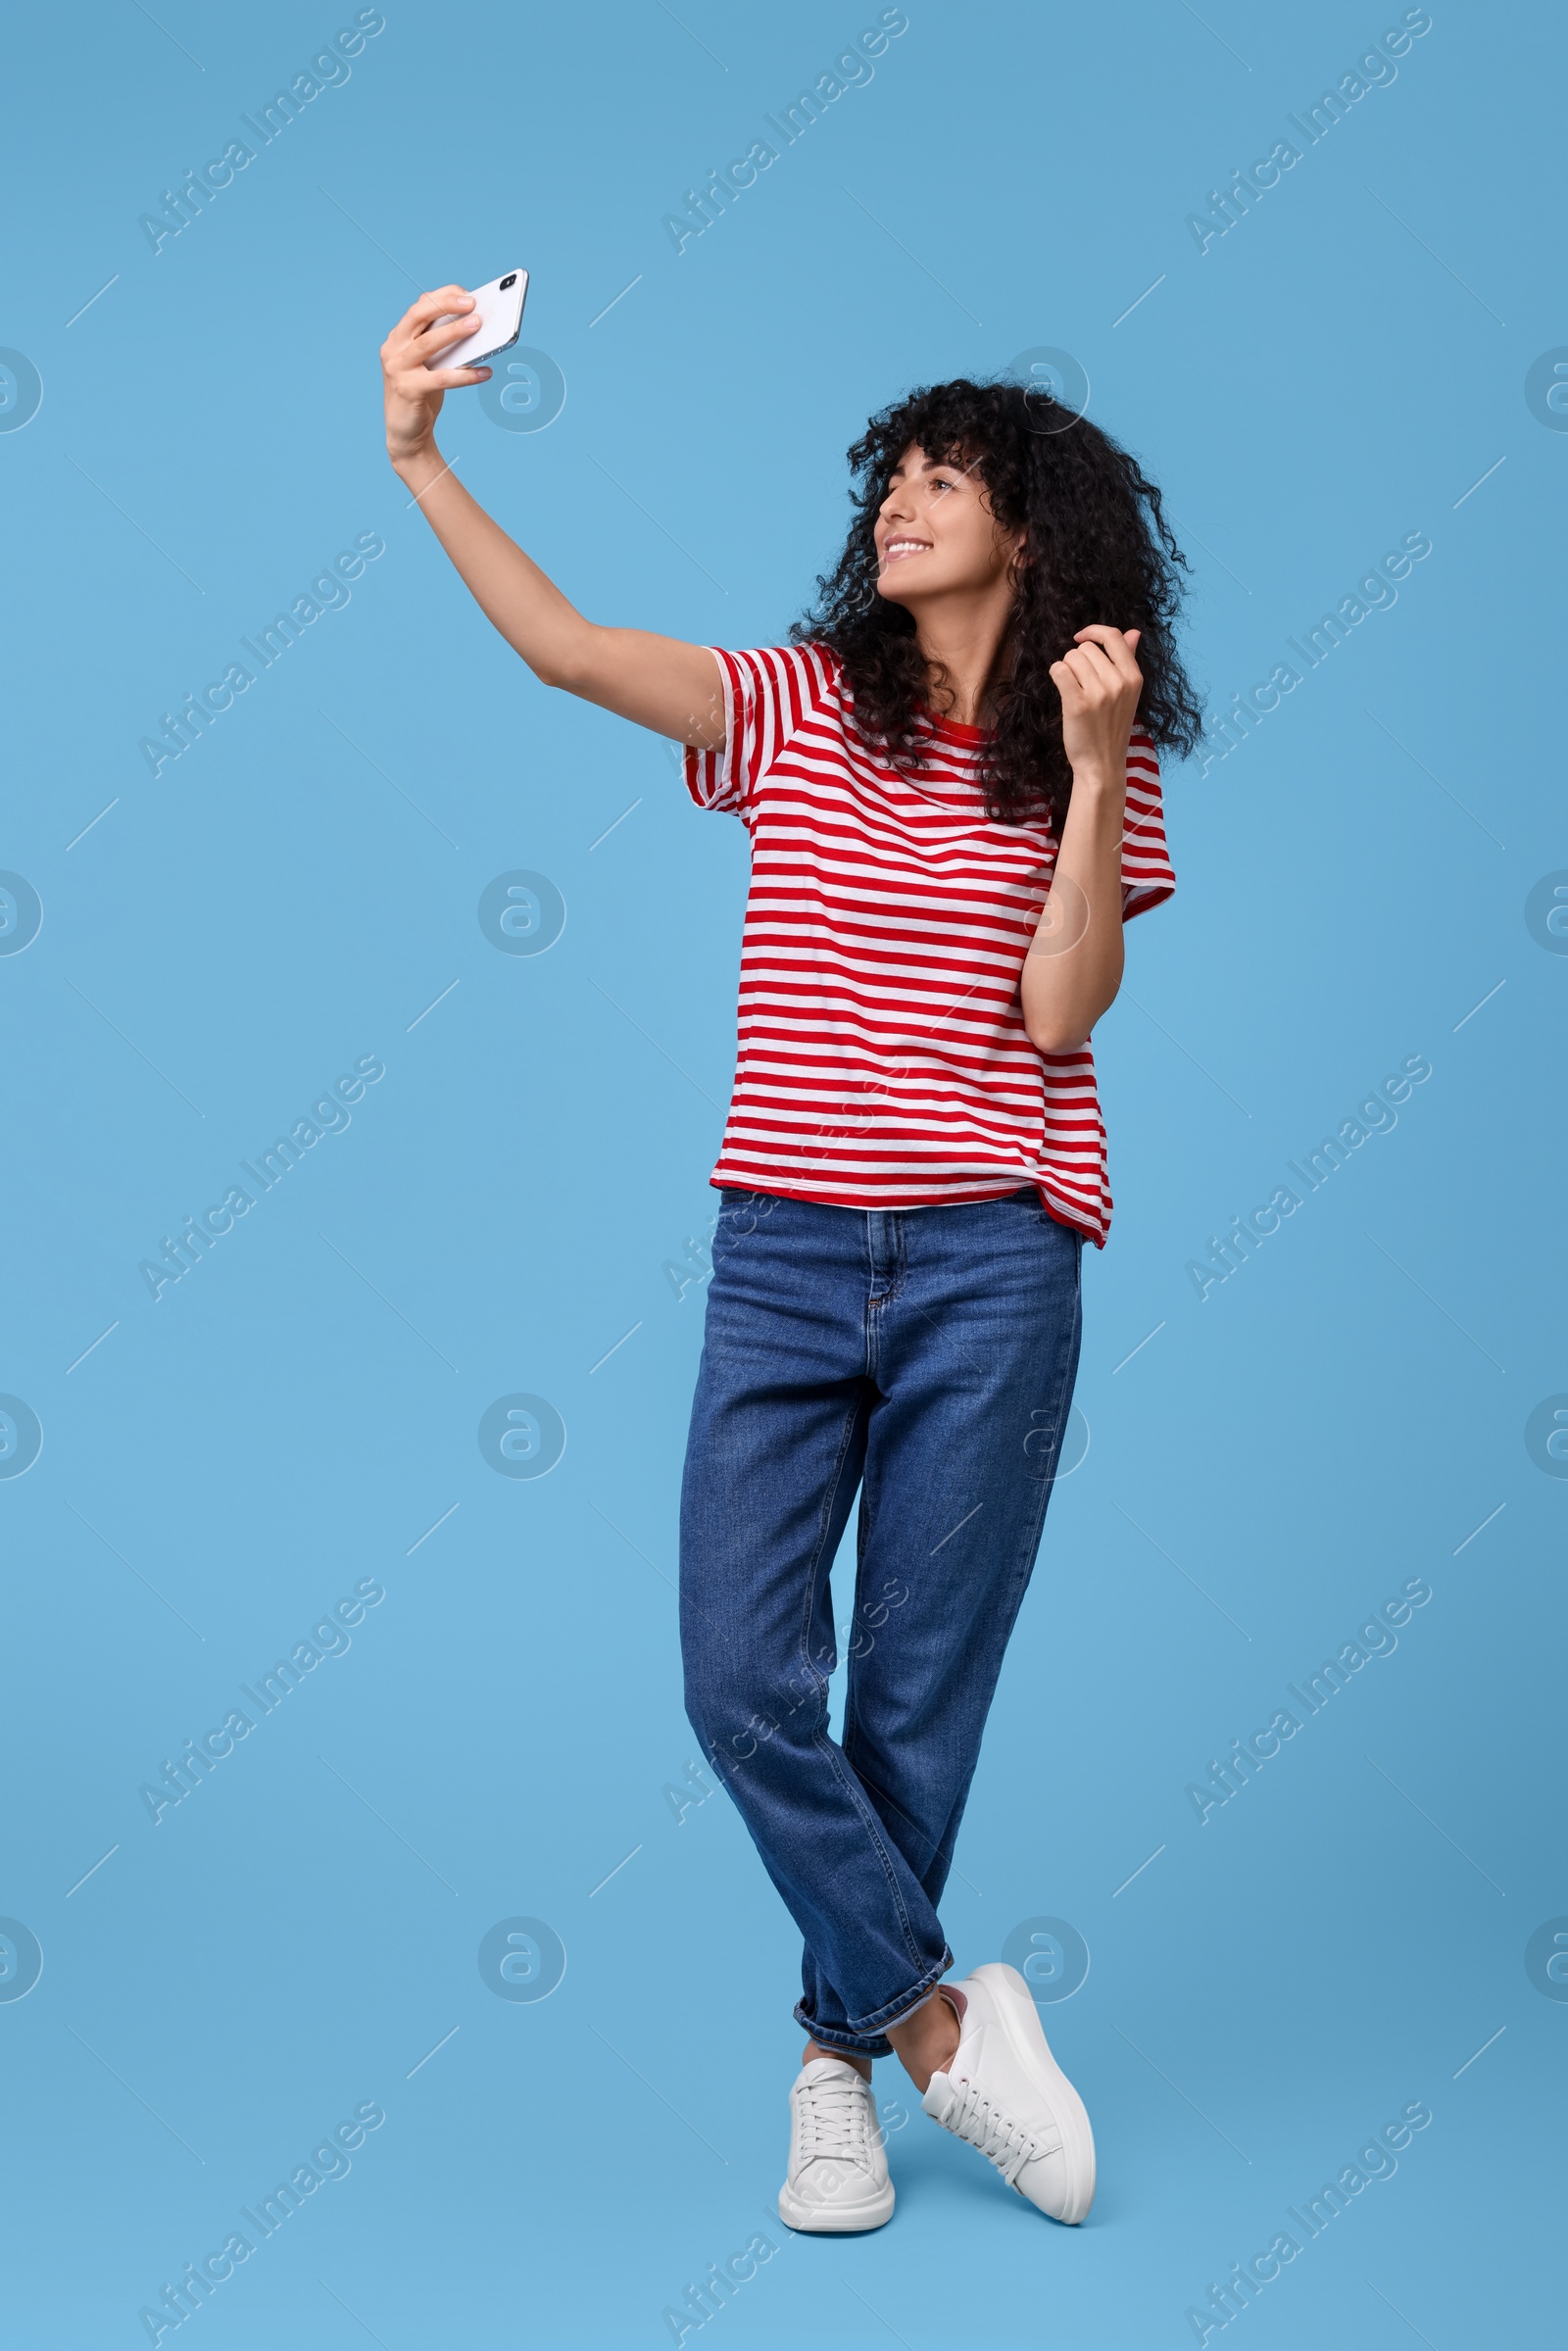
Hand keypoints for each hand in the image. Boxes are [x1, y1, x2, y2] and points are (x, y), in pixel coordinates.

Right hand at [380, 286, 493, 465]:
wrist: (406, 434)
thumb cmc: (423, 394)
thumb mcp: (431, 364)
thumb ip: (444, 346)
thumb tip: (477, 327)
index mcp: (398, 337)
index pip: (419, 306)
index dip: (443, 296)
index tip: (467, 294)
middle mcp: (393, 348)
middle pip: (418, 316)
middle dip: (446, 305)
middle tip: (473, 303)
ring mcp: (397, 368)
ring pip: (427, 343)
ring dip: (454, 332)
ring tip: (479, 325)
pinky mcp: (407, 390)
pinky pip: (441, 378)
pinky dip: (465, 375)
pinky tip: (486, 372)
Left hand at [1049, 625, 1142, 782]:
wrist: (1102, 764)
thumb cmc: (1111, 729)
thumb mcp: (1128, 694)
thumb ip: (1128, 661)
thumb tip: (1134, 632)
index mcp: (1134, 677)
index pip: (1114, 636)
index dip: (1093, 631)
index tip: (1080, 638)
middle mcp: (1119, 682)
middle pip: (1086, 648)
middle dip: (1077, 660)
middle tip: (1079, 683)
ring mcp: (1099, 693)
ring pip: (1071, 657)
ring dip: (1066, 669)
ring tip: (1073, 690)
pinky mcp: (1078, 703)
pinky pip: (1059, 670)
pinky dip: (1056, 675)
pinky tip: (1062, 689)